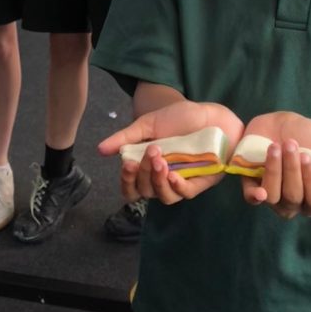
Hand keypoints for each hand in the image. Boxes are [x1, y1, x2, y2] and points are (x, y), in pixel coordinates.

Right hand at [99, 100, 243, 204]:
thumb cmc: (180, 118)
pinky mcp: (201, 183)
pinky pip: (186, 194)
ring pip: (164, 197)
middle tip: (151, 151)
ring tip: (161, 161)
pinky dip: (176, 186)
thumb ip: (125, 138)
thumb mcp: (148, 124)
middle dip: (143, 173)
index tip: (127, 164)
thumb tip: (100, 150)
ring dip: (158, 180)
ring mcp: (182, 182)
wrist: (210, 114)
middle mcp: (163, 178)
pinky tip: (173, 174)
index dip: (126, 180)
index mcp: (147, 166)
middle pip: (145, 191)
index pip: (131, 187)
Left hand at [239, 112, 310, 216]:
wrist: (285, 123)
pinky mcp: (251, 183)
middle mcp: (293, 202)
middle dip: (292, 170)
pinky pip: (252, 198)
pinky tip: (259, 190)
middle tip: (291, 145)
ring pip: (273, 195)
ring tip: (275, 146)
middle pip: (293, 197)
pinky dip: (255, 195)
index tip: (308, 157)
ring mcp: (272, 195)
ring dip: (274, 171)